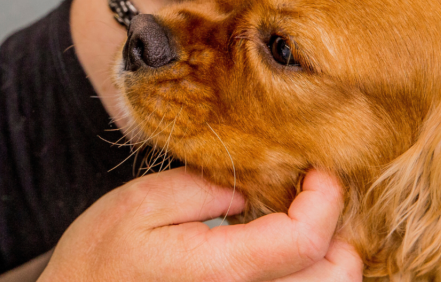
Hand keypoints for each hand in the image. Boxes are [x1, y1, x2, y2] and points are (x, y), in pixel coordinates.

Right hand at [38, 169, 361, 281]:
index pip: (306, 239)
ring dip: (326, 257)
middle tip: (317, 194)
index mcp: (221, 271)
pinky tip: (277, 248)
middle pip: (334, 279)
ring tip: (300, 219)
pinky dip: (304, 274)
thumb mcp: (142, 203)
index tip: (320, 169)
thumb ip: (205, 188)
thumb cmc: (100, 258)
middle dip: (340, 231)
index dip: (326, 198)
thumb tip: (256, 187)